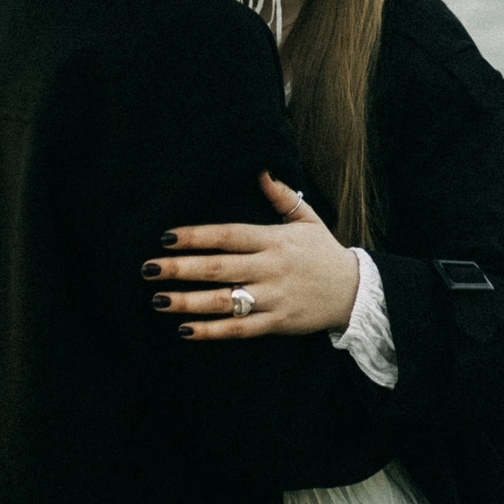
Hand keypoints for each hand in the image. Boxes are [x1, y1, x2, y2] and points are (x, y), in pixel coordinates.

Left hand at [144, 174, 360, 340]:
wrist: (356, 292)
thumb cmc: (326, 253)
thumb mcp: (308, 220)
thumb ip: (282, 197)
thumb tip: (261, 172)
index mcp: (274, 240)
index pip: (228, 236)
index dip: (196, 236)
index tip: (166, 237)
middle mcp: (270, 268)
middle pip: (218, 268)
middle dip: (180, 268)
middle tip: (147, 269)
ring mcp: (273, 298)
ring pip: (224, 301)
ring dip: (187, 301)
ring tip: (157, 300)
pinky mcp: (276, 323)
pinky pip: (239, 329)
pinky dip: (211, 331)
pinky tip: (184, 329)